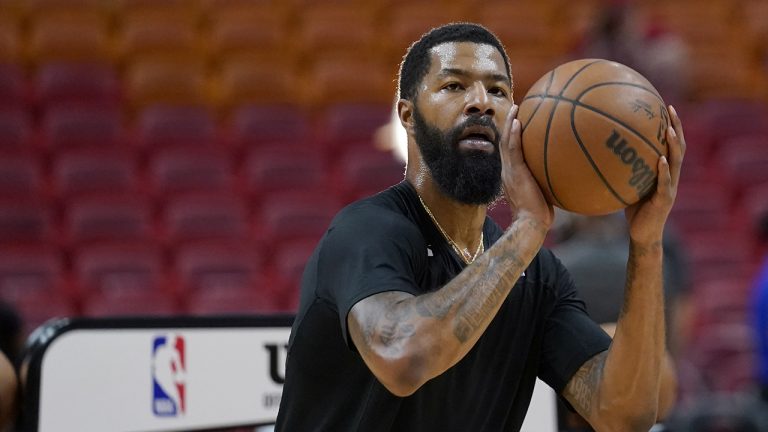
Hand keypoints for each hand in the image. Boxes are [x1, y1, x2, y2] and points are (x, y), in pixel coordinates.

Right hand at [499, 105, 553, 228]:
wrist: (530, 224)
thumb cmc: (539, 215)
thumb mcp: (544, 193)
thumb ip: (549, 181)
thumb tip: (566, 173)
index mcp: (512, 175)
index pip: (509, 152)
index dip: (511, 136)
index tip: (518, 122)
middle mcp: (507, 170)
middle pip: (504, 142)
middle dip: (508, 125)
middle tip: (515, 109)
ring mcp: (509, 171)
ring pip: (506, 141)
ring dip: (509, 123)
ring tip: (515, 108)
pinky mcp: (514, 172)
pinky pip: (513, 149)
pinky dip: (514, 134)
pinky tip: (518, 121)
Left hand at [625, 105, 685, 243]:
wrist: (643, 235)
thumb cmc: (634, 210)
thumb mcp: (628, 186)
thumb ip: (623, 171)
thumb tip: (602, 154)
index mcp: (665, 172)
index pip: (671, 145)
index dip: (672, 127)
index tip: (666, 107)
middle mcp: (671, 177)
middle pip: (679, 148)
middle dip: (676, 128)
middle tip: (671, 109)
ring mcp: (670, 188)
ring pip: (676, 163)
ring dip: (673, 145)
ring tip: (668, 130)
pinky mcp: (664, 200)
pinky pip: (665, 183)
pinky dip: (663, 171)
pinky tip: (660, 159)